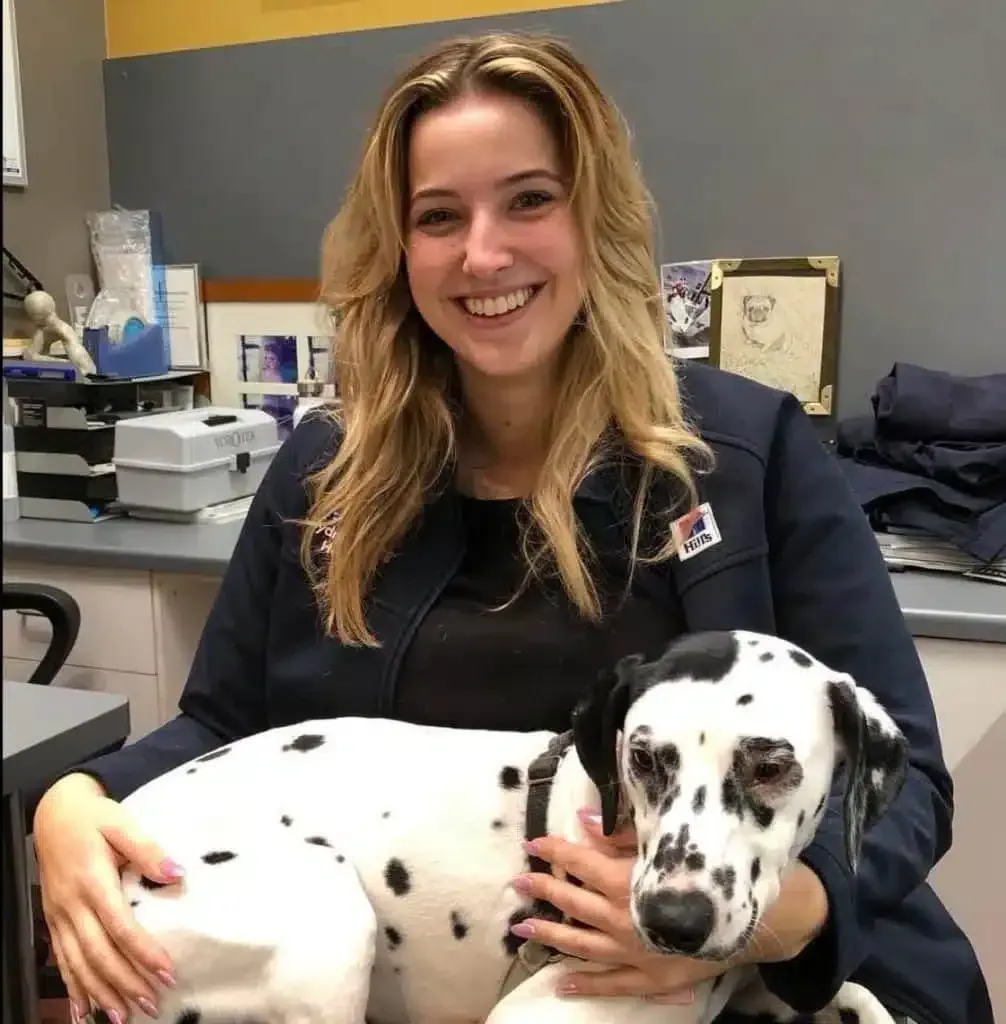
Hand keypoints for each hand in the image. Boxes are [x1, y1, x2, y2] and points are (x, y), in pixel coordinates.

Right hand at [33, 773, 181, 1021]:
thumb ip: (148, 850)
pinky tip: (83, 1011)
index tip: (167, 972)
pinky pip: (61, 960)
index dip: (143, 953)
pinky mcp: (53, 920)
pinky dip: (72, 988)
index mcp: (93, 882)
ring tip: (123, 1017)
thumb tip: (176, 874)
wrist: (54, 813)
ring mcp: (59, 916)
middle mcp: (72, 905)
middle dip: (125, 983)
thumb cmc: (94, 817)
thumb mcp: (122, 823)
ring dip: (101, 993)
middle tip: (151, 1005)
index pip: (120, 927)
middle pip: (99, 954)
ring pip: (78, 964)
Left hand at [510, 810, 828, 999]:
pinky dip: (584, 983)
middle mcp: (621, 917)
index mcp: (624, 881)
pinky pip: (610, 983)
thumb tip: (582, 819)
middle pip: (572, 902)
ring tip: (522, 930)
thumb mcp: (663, 846)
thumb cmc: (703, 874)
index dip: (554, 850)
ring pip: (581, 944)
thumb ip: (622, 834)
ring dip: (550, 936)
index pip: (578, 861)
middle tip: (517, 883)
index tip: (533, 843)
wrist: (750, 919)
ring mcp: (632, 952)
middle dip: (542, 890)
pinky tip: (561, 983)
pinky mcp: (648, 977)